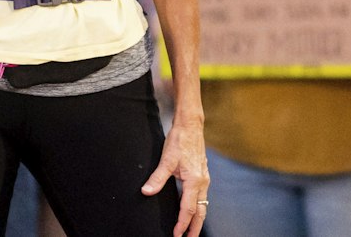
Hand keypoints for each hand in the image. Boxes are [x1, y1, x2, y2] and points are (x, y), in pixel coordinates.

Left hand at [143, 116, 209, 236]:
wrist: (191, 126)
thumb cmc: (180, 140)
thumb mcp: (166, 160)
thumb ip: (157, 178)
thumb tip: (146, 191)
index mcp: (194, 181)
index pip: (188, 209)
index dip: (182, 223)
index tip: (176, 234)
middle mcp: (202, 182)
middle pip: (201, 211)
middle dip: (195, 228)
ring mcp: (204, 178)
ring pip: (203, 204)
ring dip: (197, 219)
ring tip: (191, 230)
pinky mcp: (202, 175)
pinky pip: (202, 196)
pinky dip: (198, 207)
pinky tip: (192, 209)